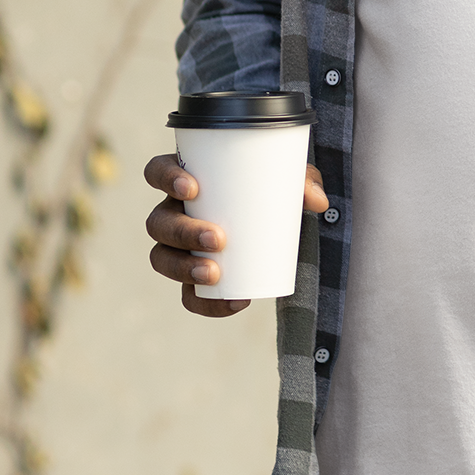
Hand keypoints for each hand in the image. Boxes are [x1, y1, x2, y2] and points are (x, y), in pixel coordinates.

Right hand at [144, 153, 329, 317]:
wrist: (279, 221)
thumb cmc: (273, 187)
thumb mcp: (290, 178)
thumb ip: (305, 183)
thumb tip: (317, 201)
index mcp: (188, 178)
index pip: (157, 171)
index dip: (165, 178)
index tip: (192, 189)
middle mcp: (174, 211)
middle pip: (158, 221)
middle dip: (182, 232)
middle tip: (218, 238)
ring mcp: (179, 246)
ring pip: (162, 258)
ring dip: (183, 268)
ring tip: (215, 274)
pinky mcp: (194, 277)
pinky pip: (188, 295)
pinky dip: (207, 304)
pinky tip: (234, 302)